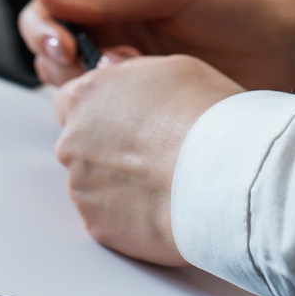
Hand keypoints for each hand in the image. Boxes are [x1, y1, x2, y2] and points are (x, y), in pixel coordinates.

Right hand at [18, 0, 294, 91]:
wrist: (292, 41)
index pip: (46, 11)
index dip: (44, 32)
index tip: (65, 50)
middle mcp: (110, 30)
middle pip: (50, 56)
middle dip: (65, 67)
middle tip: (109, 69)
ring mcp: (128, 71)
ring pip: (76, 91)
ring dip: (93, 92)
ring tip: (138, 80)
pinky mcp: (147, 105)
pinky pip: (110, 116)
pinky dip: (115, 115)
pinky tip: (145, 108)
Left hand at [51, 53, 241, 264]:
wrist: (223, 178)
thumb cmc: (205, 117)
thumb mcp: (172, 68)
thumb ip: (134, 79)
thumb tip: (126, 87)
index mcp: (85, 98)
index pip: (71, 102)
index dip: (100, 110)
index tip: (125, 118)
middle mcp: (72, 143)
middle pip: (82, 145)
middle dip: (111, 149)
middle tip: (155, 152)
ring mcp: (82, 189)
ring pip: (96, 184)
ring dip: (121, 183)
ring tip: (166, 181)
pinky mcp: (99, 226)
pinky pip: (110, 217)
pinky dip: (131, 215)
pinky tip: (164, 205)